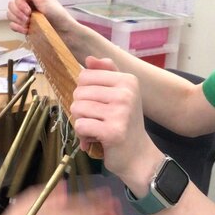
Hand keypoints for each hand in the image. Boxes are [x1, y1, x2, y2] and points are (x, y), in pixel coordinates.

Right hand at [7, 0, 76, 35]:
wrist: (63, 31)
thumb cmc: (57, 14)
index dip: (20, 5)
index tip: (29, 11)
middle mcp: (27, 6)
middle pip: (11, 6)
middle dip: (18, 13)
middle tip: (29, 18)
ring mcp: (25, 17)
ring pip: (10, 16)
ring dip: (18, 21)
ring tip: (29, 24)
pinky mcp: (24, 28)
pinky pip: (12, 26)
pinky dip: (17, 28)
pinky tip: (26, 30)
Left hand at [70, 56, 161, 183]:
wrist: (138, 155)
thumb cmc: (125, 124)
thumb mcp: (120, 94)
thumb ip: (106, 74)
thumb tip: (88, 58)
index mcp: (127, 80)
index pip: (85, 75)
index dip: (83, 92)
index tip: (97, 105)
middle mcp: (126, 93)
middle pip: (78, 92)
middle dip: (81, 109)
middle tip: (96, 120)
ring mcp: (120, 112)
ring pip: (77, 108)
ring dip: (81, 123)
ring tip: (96, 130)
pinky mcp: (113, 131)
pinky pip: (80, 126)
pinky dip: (83, 135)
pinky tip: (95, 139)